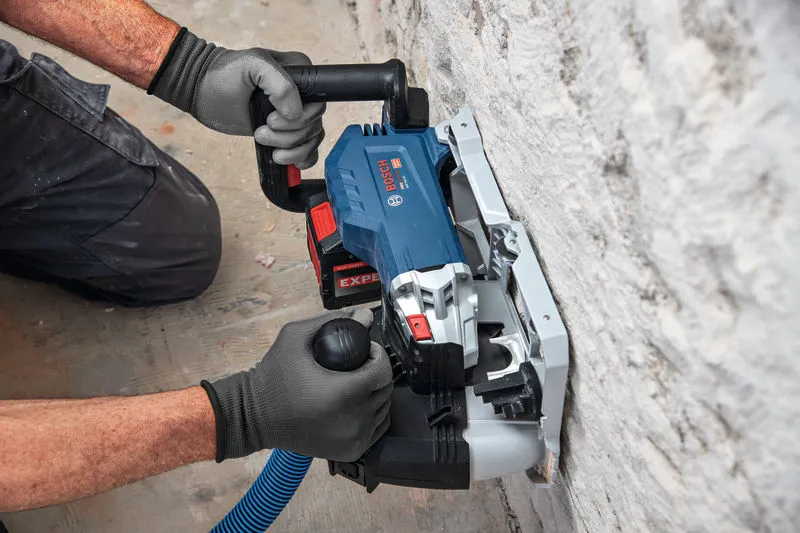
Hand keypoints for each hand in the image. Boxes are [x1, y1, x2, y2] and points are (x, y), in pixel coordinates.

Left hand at [149, 29, 324, 168]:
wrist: (202, 91)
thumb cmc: (224, 75)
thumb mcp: (252, 65)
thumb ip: (280, 83)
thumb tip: (296, 113)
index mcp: (301, 74)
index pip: (318, 103)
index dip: (300, 117)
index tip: (272, 119)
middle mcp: (302, 95)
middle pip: (314, 125)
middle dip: (288, 135)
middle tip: (261, 131)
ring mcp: (295, 116)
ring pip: (311, 140)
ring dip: (289, 148)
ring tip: (262, 139)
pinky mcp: (286, 133)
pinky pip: (308, 151)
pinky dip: (300, 159)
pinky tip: (283, 158)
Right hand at [201, 308, 392, 461]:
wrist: (254, 417)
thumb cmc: (273, 377)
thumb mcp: (295, 336)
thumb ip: (330, 320)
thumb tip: (362, 315)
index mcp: (344, 393)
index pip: (383, 370)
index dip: (376, 355)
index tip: (364, 350)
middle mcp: (354, 420)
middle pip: (385, 389)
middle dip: (376, 372)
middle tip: (358, 364)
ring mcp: (354, 438)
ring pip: (384, 409)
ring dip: (375, 392)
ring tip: (355, 383)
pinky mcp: (351, 450)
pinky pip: (377, 428)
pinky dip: (373, 414)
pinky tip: (355, 403)